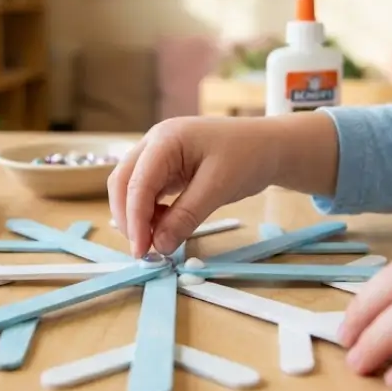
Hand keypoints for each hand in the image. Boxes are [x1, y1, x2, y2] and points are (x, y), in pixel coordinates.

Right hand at [107, 114, 337, 256]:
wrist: (270, 145)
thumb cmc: (248, 156)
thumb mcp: (219, 188)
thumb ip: (186, 216)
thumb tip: (159, 246)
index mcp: (165, 139)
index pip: (136, 183)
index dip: (135, 219)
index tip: (142, 251)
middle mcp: (155, 143)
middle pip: (122, 182)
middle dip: (128, 218)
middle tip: (144, 250)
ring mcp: (158, 154)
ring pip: (130, 188)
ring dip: (137, 216)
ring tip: (158, 239)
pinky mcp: (166, 167)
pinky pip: (146, 191)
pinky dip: (149, 212)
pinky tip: (165, 226)